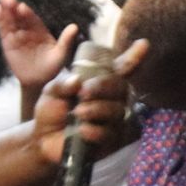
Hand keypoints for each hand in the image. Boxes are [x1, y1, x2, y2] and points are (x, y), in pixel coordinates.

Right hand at [0, 0, 79, 93]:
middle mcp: (27, 30)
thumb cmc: (51, 68)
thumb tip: (75, 27)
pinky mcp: (7, 42)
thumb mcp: (60, 55)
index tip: (22, 7)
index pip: (32, 19)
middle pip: (19, 15)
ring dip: (5, 9)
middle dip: (13, 6)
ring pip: (10, 20)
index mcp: (40, 30)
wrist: (38, 82)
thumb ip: (65, 41)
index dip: (27, 13)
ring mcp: (16, 35)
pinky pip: (3, 30)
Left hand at [29, 40, 146, 164]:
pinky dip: (96, 130)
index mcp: (100, 83)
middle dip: (103, 87)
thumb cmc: (51, 111)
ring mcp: (113, 120)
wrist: (42, 139)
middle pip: (121, 87)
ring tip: (78, 112)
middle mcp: (112, 99)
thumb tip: (77, 81)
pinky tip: (82, 130)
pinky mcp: (110, 141)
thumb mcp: (50, 92)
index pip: (121, 69)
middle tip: (83, 92)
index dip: (133, 57)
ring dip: (97, 109)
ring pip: (117, 111)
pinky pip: (111, 133)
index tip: (143, 44)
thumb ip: (61, 84)